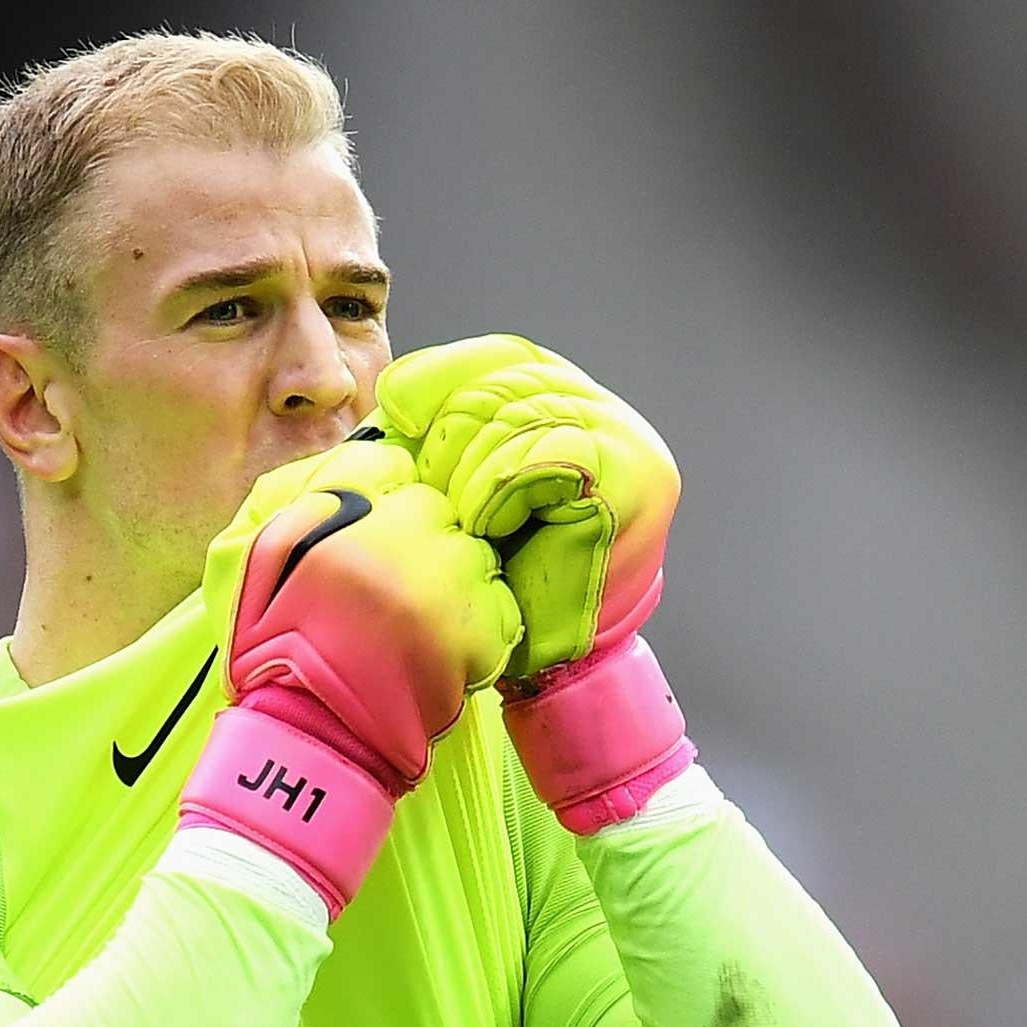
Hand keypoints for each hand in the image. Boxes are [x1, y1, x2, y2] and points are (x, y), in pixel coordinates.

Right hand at [181, 435, 521, 912]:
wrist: (308, 740)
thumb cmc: (276, 649)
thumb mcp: (255, 554)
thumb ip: (303, 493)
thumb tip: (365, 452)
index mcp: (330, 516)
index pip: (391, 469)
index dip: (388, 504)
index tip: (377, 536)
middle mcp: (386, 544)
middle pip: (440, 510)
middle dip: (426, 541)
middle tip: (398, 589)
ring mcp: (434, 590)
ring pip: (476, 556)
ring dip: (458, 584)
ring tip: (420, 624)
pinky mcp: (469, 636)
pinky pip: (500, 608)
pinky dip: (481, 629)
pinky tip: (441, 652)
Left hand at [369, 335, 694, 832]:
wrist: (552, 666)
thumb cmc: (502, 588)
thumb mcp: (460, 496)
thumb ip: (445, 439)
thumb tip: (392, 392)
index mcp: (570, 408)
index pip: (502, 360)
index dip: (445, 377)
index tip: (397, 410)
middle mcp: (610, 416)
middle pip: (506, 382)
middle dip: (453, 435)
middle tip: (438, 494)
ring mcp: (629, 443)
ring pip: (518, 414)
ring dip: (472, 470)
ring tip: (468, 521)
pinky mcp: (633, 478)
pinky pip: (542, 453)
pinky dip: (500, 487)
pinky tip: (488, 523)